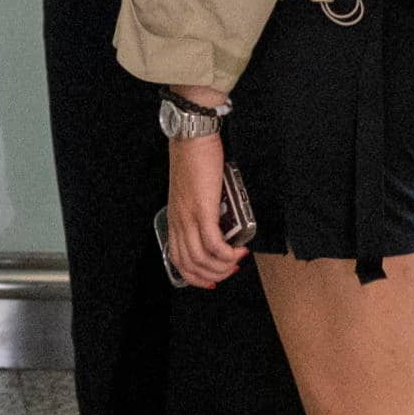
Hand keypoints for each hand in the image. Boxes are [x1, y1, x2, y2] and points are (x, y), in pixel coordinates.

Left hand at [165, 128, 245, 290]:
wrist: (191, 136)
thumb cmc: (194, 158)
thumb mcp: (192, 191)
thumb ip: (200, 208)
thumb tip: (220, 222)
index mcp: (174, 218)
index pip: (178, 260)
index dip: (196, 276)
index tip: (214, 278)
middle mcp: (178, 221)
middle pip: (189, 265)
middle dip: (214, 275)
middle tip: (232, 268)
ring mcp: (188, 217)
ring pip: (201, 260)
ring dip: (223, 267)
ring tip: (238, 259)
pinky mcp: (202, 210)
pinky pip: (214, 245)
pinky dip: (227, 254)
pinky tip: (239, 250)